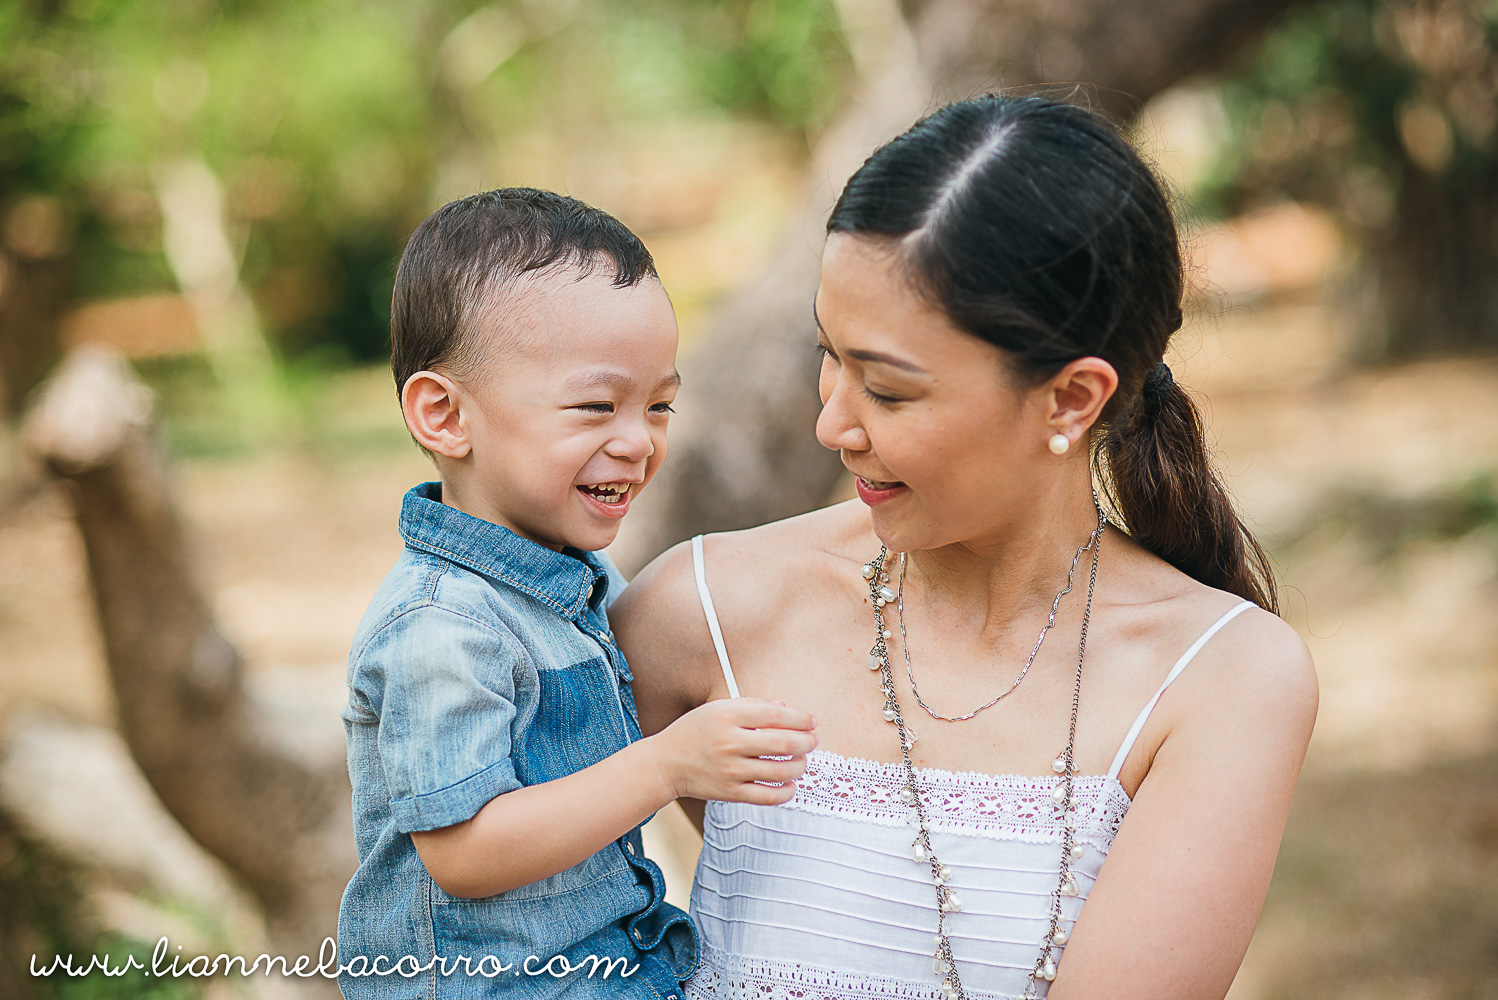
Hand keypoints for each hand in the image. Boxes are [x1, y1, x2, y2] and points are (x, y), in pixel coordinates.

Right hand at [645, 698, 816, 804]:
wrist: (666, 763)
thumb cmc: (695, 731)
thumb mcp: (718, 708)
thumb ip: (752, 705)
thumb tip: (786, 708)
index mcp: (727, 716)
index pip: (775, 715)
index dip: (800, 718)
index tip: (812, 722)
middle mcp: (730, 743)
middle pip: (783, 744)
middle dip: (806, 743)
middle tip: (813, 742)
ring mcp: (731, 770)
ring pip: (780, 771)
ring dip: (800, 767)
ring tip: (802, 762)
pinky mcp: (730, 793)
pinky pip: (768, 796)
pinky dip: (786, 792)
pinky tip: (790, 785)